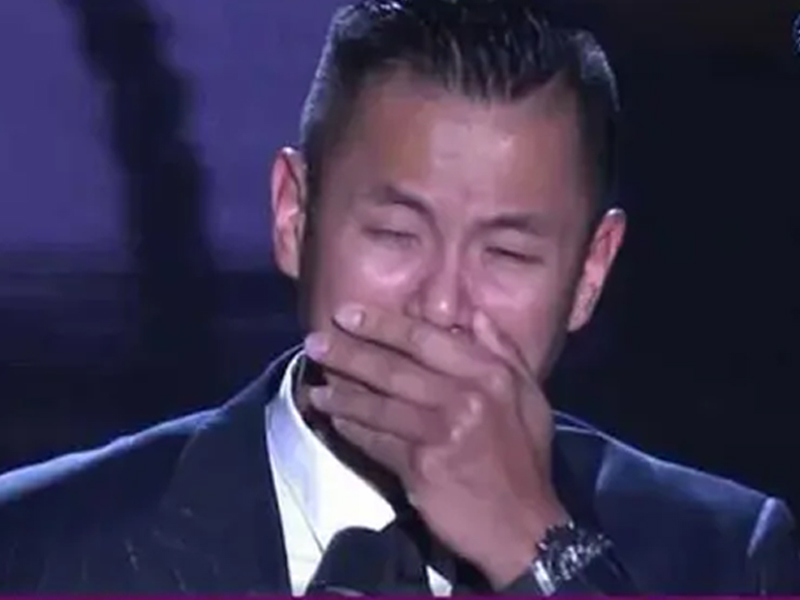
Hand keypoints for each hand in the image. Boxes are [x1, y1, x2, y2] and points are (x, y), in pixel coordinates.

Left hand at [304, 304, 569, 587]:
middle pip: (393, 368)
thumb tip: (474, 316)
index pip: (425, 338)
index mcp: (489, 375)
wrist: (523, 526)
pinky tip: (334, 421)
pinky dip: (352, 431)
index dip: (381, 324)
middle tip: (313, 341)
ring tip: (314, 387)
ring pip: (378, 406)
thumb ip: (502, 352)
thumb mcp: (529, 397)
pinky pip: (377, 442)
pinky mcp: (421, 467)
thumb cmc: (524, 458)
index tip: (346, 313)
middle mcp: (464, 397)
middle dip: (348, 353)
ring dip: (341, 395)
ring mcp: (441, 433)